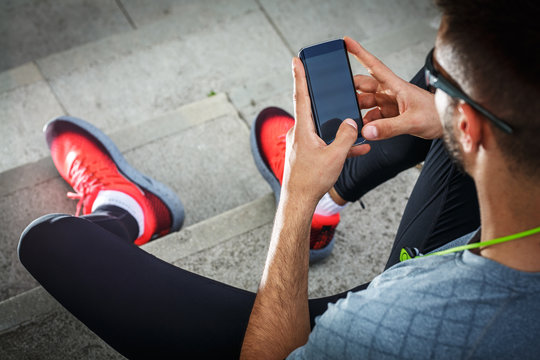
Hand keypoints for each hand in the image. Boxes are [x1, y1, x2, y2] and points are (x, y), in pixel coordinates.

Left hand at [283, 57, 370, 206]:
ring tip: (356, 126)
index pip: (301, 97)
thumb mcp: (335, 156)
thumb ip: (345, 136)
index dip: (300, 77)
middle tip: (330, 83)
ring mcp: (301, 144)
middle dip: (325, 99)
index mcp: (302, 129)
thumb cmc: (312, 180)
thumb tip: (350, 123)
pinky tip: (358, 147)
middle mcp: (299, 133)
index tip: (296, 60)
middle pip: (313, 110)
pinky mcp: (306, 154)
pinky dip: (337, 143)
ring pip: (322, 128)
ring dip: (338, 128)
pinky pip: (323, 143)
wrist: (299, 202)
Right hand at [344, 36, 442, 139]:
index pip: (374, 66)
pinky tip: (366, 130)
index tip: (346, 42)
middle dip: (352, 90)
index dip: (359, 53)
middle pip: (364, 85)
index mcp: (396, 86)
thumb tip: (367, 130)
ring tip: (352, 119)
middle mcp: (391, 92)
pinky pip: (373, 117)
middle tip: (341, 98)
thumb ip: (389, 128)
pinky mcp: (391, 115)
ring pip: (367, 102)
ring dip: (359, 110)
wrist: (449, 126)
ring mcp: (390, 103)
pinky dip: (368, 123)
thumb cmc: (437, 117)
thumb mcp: (413, 122)